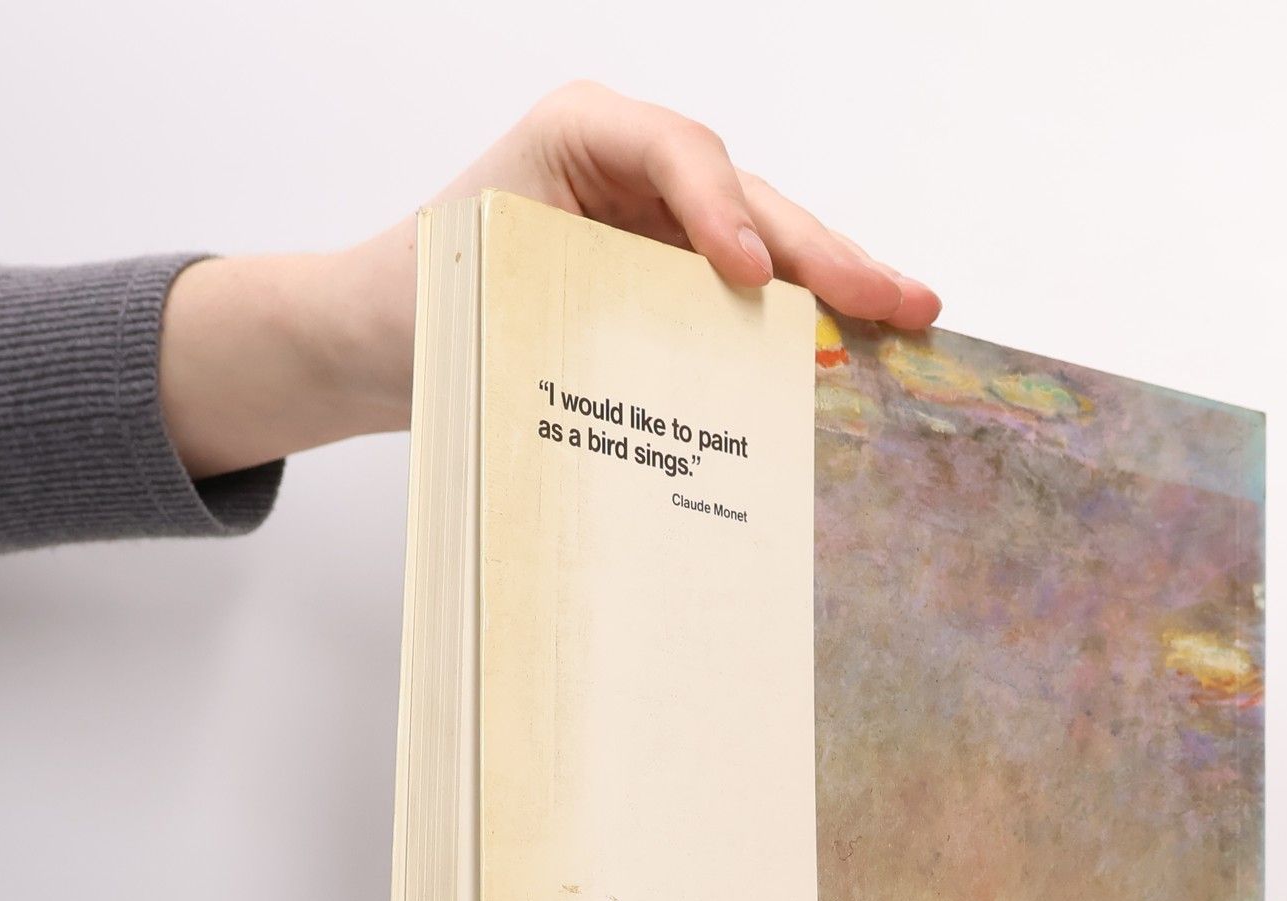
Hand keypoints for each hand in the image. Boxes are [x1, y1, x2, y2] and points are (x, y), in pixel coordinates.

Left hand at [161, 82, 940, 478]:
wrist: (377, 338)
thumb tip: (678, 380)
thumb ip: (584, 304)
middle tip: (897, 299)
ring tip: (908, 316)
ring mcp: (659, 218)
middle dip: (825, 252)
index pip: (677, 155)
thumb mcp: (488, 288)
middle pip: (747, 196)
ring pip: (766, 241)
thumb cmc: (417, 303)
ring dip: (837, 284)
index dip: (724, 211)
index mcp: (580, 133)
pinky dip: (800, 322)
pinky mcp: (672, 275)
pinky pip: (747, 292)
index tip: (750, 273)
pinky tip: (858, 351)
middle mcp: (631, 163)